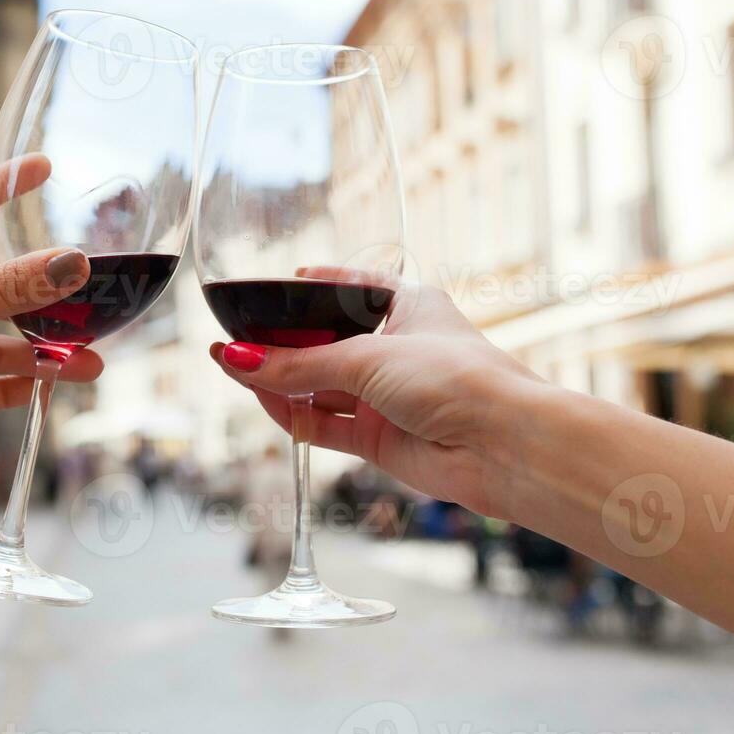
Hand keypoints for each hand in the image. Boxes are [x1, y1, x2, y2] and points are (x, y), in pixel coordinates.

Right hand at [208, 284, 546, 521]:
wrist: (503, 446)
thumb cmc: (457, 379)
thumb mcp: (369, 358)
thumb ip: (300, 364)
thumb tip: (240, 360)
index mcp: (408, 307)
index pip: (350, 288)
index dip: (313, 287)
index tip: (273, 288)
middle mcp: (395, 350)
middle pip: (325, 342)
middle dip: (281, 341)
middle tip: (233, 336)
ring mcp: (385, 397)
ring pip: (318, 385)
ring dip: (277, 378)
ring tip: (230, 365)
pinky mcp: (377, 439)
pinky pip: (322, 423)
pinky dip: (290, 412)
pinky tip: (258, 395)